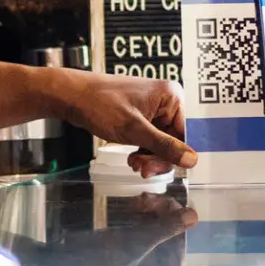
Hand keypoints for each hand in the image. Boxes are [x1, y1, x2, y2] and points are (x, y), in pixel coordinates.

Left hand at [55, 72, 196, 175]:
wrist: (73, 97)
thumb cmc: (100, 103)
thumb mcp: (134, 130)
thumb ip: (164, 146)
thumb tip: (191, 159)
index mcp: (171, 96)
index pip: (188, 132)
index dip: (180, 152)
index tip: (170, 168)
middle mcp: (166, 101)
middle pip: (176, 140)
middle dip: (160, 157)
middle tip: (144, 169)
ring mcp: (154, 110)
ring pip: (163, 144)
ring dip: (150, 157)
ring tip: (135, 163)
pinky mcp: (143, 118)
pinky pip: (152, 140)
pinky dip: (143, 152)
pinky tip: (133, 158)